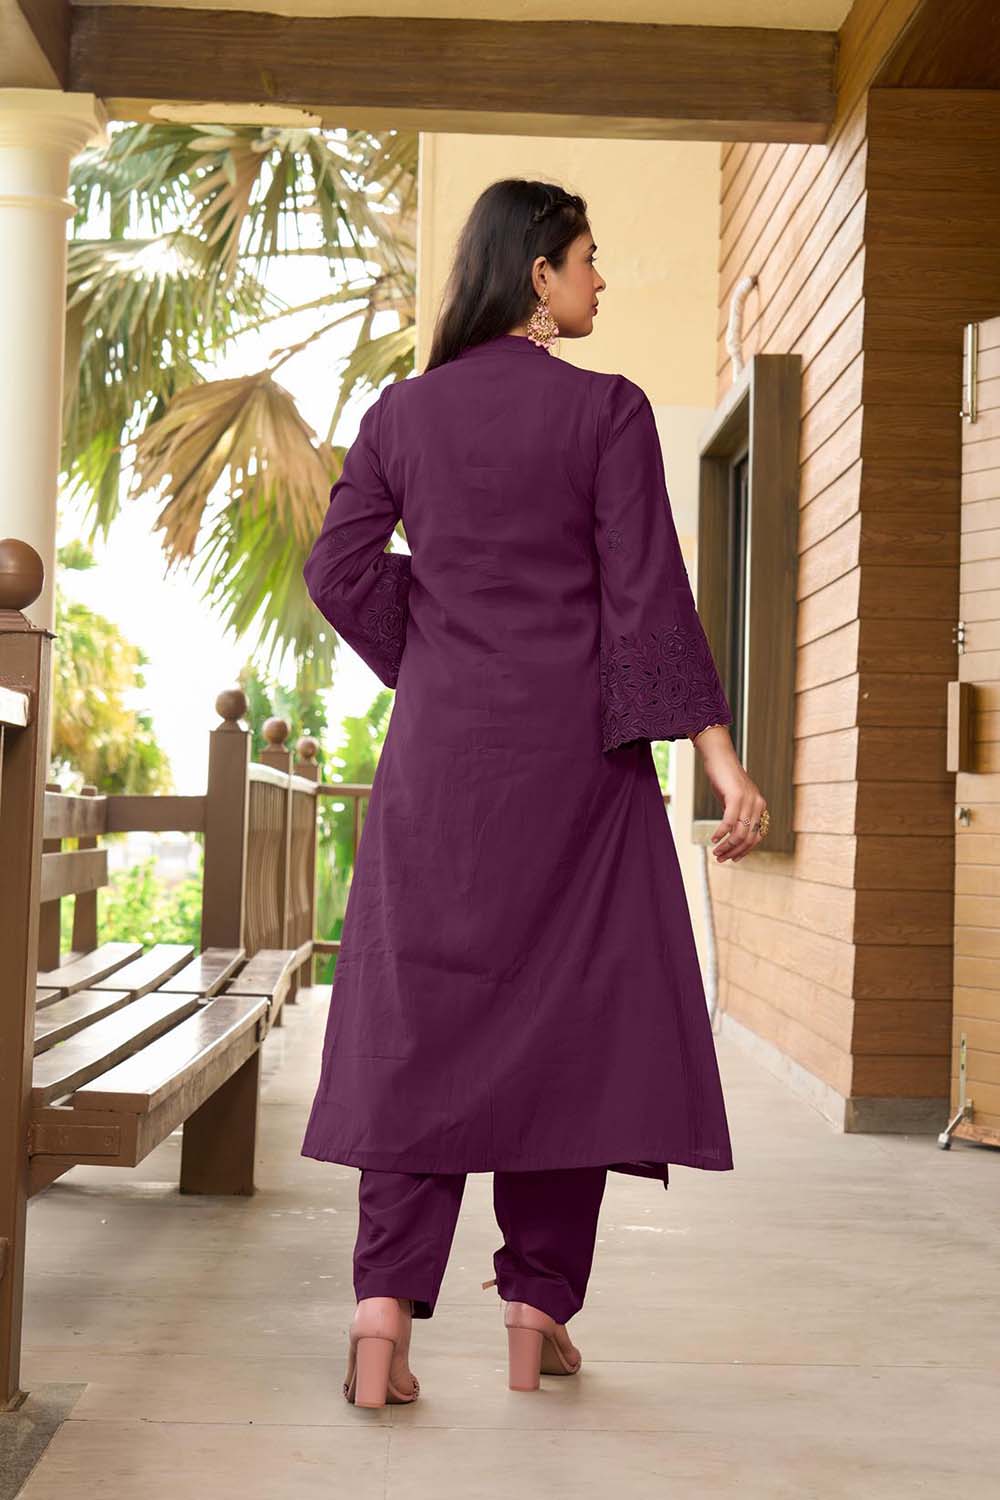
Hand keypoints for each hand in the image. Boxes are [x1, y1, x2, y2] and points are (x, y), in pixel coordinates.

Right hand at [693, 729, 766, 863]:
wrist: (720, 757)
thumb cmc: (725, 778)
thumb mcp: (734, 800)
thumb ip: (738, 815)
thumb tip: (732, 834)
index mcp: (760, 806)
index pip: (757, 837)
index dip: (745, 851)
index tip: (732, 858)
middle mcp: (758, 804)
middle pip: (749, 838)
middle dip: (734, 852)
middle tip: (721, 858)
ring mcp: (748, 800)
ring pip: (740, 833)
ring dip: (727, 846)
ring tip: (716, 852)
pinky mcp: (736, 796)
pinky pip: (730, 822)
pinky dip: (721, 833)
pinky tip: (714, 838)